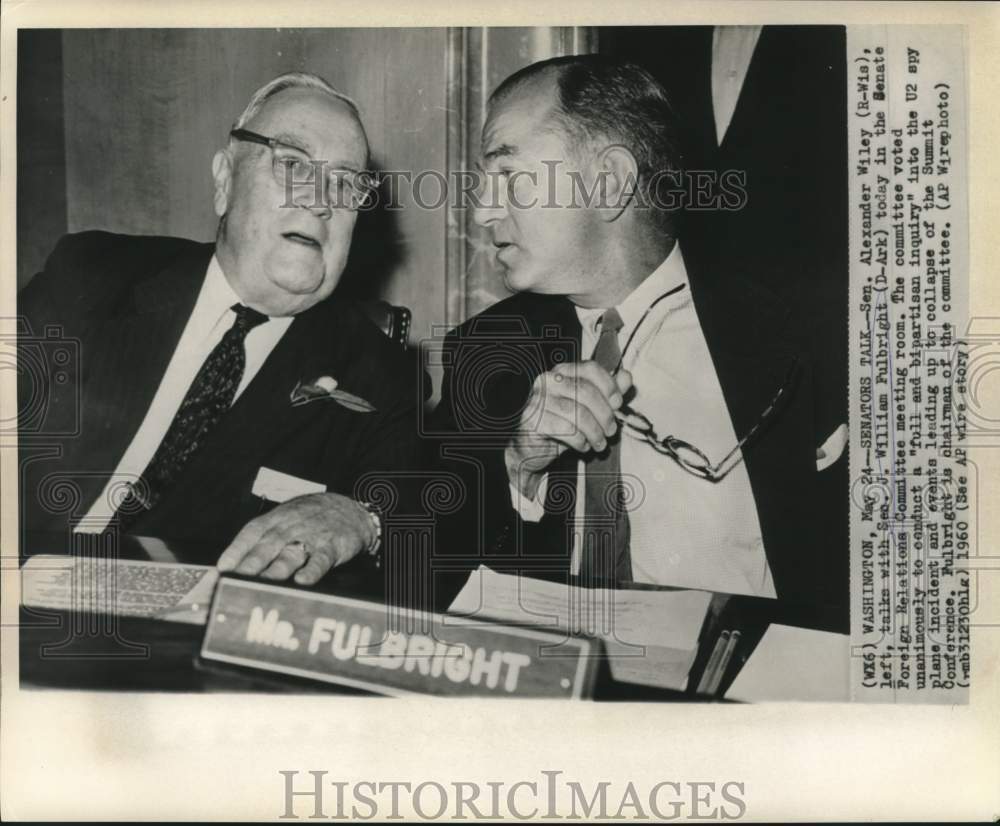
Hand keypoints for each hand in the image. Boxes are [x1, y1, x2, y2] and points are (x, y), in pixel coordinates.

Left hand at [216, 492, 375, 584]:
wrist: (351, 509)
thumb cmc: (311, 518)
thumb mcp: (285, 519)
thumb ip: (261, 540)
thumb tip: (231, 565)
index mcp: (275, 520)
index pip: (251, 533)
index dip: (235, 550)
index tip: (222, 568)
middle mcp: (290, 528)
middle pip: (266, 547)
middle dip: (250, 564)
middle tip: (235, 581)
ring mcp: (311, 537)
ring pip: (290, 555)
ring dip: (275, 570)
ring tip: (262, 584)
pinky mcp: (332, 546)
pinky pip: (320, 559)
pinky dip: (312, 570)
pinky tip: (302, 581)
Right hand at [506, 361, 632, 498]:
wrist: (532, 448)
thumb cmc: (562, 424)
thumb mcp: (588, 407)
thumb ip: (606, 392)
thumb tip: (626, 377)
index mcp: (562, 371)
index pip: (590, 368)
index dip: (609, 385)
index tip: (618, 403)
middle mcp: (548, 381)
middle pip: (586, 392)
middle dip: (605, 414)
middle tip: (611, 431)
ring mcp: (538, 400)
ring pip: (577, 413)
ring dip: (595, 432)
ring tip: (599, 443)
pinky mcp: (533, 421)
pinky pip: (565, 430)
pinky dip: (580, 441)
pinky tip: (583, 446)